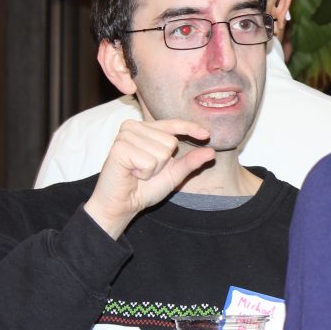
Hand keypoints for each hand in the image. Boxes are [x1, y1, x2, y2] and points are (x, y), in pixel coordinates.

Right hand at [85, 119, 214, 237]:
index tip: (207, 134)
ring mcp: (125, 136)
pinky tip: (132, 173)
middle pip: (170, 142)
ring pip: (161, 151)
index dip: (190, 128)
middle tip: (145, 171)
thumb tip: (211, 152)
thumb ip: (190, 162)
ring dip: (153, 169)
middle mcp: (134, 127)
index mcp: (146, 129)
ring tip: (137, 172)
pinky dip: (144, 173)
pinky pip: (149, 161)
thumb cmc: (145, 189)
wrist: (123, 205)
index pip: (172, 123)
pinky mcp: (119, 148)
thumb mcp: (173, 174)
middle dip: (163, 164)